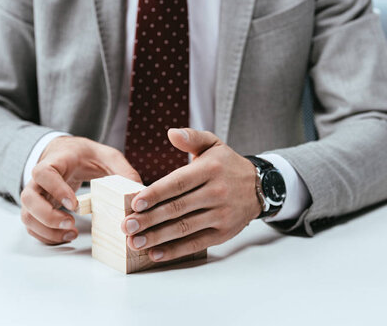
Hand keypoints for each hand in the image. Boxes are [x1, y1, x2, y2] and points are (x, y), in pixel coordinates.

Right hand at [21, 136, 140, 244]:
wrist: (67, 154)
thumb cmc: (86, 155)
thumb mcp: (108, 156)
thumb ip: (123, 170)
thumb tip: (139, 192)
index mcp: (56, 162)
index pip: (44, 173)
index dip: (56, 189)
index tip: (74, 204)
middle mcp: (39, 179)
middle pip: (28, 198)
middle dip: (47, 216)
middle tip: (70, 224)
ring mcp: (36, 195)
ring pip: (27, 215)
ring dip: (46, 229)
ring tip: (71, 234)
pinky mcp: (38, 208)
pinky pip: (32, 226)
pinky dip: (45, 236)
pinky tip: (66, 237)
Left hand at [120, 128, 261, 260]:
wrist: (261, 187)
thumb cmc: (227, 165)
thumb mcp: (213, 144)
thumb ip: (191, 137)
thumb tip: (171, 133)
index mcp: (210, 170)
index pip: (178, 183)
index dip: (156, 193)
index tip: (135, 203)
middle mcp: (216, 193)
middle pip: (177, 208)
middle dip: (149, 219)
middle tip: (126, 226)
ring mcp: (221, 215)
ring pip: (184, 228)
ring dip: (157, 238)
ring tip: (134, 242)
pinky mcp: (223, 233)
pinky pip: (196, 243)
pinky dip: (175, 251)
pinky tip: (155, 254)